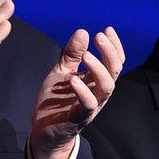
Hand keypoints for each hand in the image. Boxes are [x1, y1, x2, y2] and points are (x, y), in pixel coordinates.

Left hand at [29, 27, 124, 158]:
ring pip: (107, 87)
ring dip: (99, 69)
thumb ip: (72, 54)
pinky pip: (88, 104)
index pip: (114, 61)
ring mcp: (91, 106)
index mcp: (95, 80)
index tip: (107, 29)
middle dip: (110, 52)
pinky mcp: (79, 117)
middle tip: (99, 36)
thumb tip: (83, 31)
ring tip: (87, 55)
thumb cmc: (56, 100)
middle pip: (115, 71)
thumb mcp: (61, 72)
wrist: (43, 129)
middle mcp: (98, 92)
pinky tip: (73, 79)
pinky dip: (83, 91)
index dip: (114, 46)